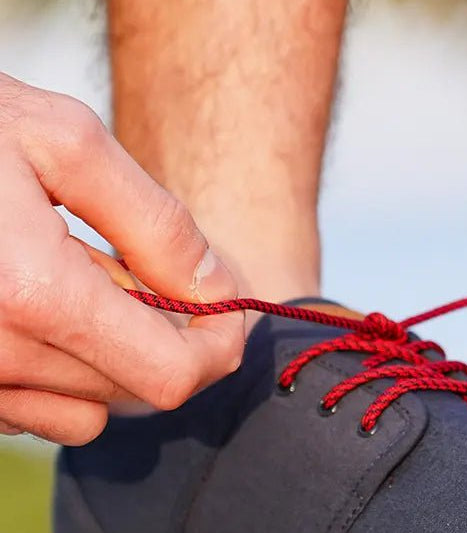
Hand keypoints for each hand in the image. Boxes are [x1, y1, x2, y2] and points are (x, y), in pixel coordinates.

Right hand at [0, 74, 243, 443]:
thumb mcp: (68, 145)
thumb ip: (156, 225)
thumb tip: (217, 289)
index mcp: (33, 296)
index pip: (170, 375)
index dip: (216, 345)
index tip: (224, 302)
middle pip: (136, 386)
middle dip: (162, 333)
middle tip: (142, 265)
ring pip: (90, 407)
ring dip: (110, 351)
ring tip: (80, 277)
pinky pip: (35, 411)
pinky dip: (60, 370)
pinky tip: (42, 307)